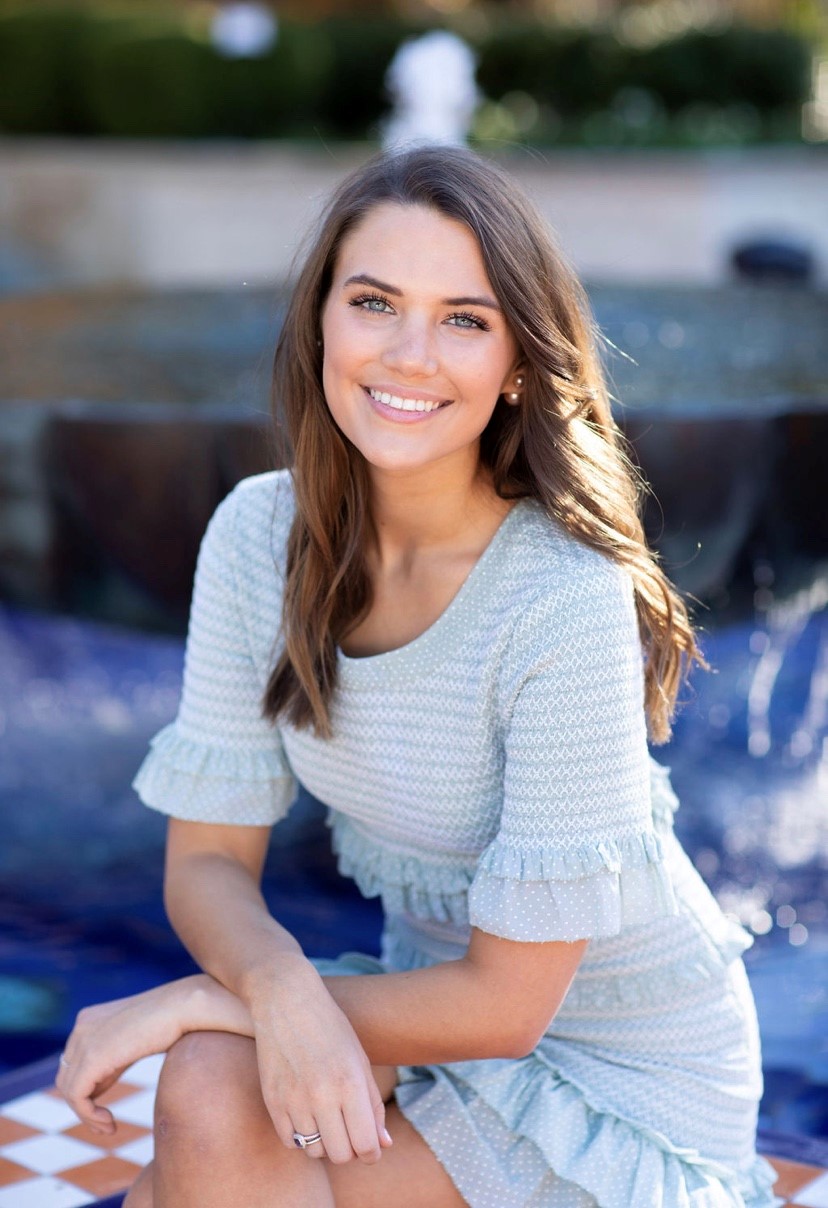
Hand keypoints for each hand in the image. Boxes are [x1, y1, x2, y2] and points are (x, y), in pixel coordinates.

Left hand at [56, 977, 203, 1131]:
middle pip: (67, 1076)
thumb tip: (99, 1089)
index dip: (87, 1091)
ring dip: (87, 1115)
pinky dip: (89, 1116)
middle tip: (106, 1125)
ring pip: (69, 1090)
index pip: (73, 1063)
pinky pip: (77, 1097)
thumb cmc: (173, 1022)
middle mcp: (82, 1025)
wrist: (186, 1006)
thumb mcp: (134, 1043)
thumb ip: (113, 1061)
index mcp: (90, 1018)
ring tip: (109, 1127)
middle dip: (84, 1105)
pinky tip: (110, 1124)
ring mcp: (84, 1039)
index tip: (107, 1112)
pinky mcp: (92, 1057)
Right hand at [246, 959, 392, 1165]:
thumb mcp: (360, 1061)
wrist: (286, 1001)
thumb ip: (373, 1105)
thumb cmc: (331, 1029)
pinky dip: (301, 1136)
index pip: (367, 1146)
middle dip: (350, 1149)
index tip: (371, 1144)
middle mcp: (322, 1095)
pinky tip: (307, 1114)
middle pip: (341, 1155)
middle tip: (349, 1129)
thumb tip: (383, 1145)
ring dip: (325, 1142)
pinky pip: (290, 1141)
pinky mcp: (272, 1101)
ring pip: (315, 1152)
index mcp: (350, 1083)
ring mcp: (293, 1100)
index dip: (372, 1152)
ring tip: (327, 1117)